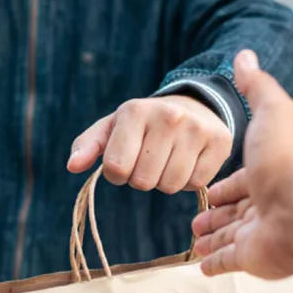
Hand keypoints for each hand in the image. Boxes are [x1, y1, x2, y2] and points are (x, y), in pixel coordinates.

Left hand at [68, 95, 231, 192]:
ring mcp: (197, 129)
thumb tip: (72, 166)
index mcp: (135, 112)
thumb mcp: (111, 129)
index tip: (123, 162)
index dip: (116, 173)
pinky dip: (188, 181)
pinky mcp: (220, 142)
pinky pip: (196, 184)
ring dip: (163, 182)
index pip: (115, 167)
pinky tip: (187, 161)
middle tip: (147, 160)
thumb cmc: (141, 125)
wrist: (191, 107)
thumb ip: (87, 146)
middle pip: (142, 181)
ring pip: (169, 186)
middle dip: (140, 178)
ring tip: (166, 160)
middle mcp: (168, 117)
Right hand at [191, 49, 292, 277]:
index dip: (222, 188)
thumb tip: (246, 54)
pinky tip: (199, 266)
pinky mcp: (250, 258)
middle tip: (195, 221)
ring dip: (211, 241)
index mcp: (265, 176)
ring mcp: (257, 235)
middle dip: (214, 217)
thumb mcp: (271, 111)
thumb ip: (256, 87)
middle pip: (232, 213)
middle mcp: (263, 206)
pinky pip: (227, 264)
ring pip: (228, 240)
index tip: (206, 191)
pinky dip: (213, 265)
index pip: (239, 184)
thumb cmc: (286, 159)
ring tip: (193, 241)